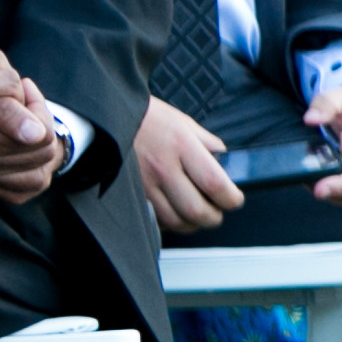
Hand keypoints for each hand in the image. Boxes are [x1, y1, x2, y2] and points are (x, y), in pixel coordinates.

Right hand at [132, 97, 240, 234]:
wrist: (106, 118)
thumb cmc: (148, 118)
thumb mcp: (183, 122)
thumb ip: (207, 144)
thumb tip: (226, 163)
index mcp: (181, 146)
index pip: (215, 184)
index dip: (230, 199)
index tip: (234, 199)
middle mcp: (162, 168)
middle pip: (196, 210)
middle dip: (213, 217)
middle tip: (217, 211)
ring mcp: (144, 183)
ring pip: (175, 220)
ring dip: (192, 224)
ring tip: (196, 214)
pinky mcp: (130, 193)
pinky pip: (154, 219)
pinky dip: (168, 222)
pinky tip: (174, 212)